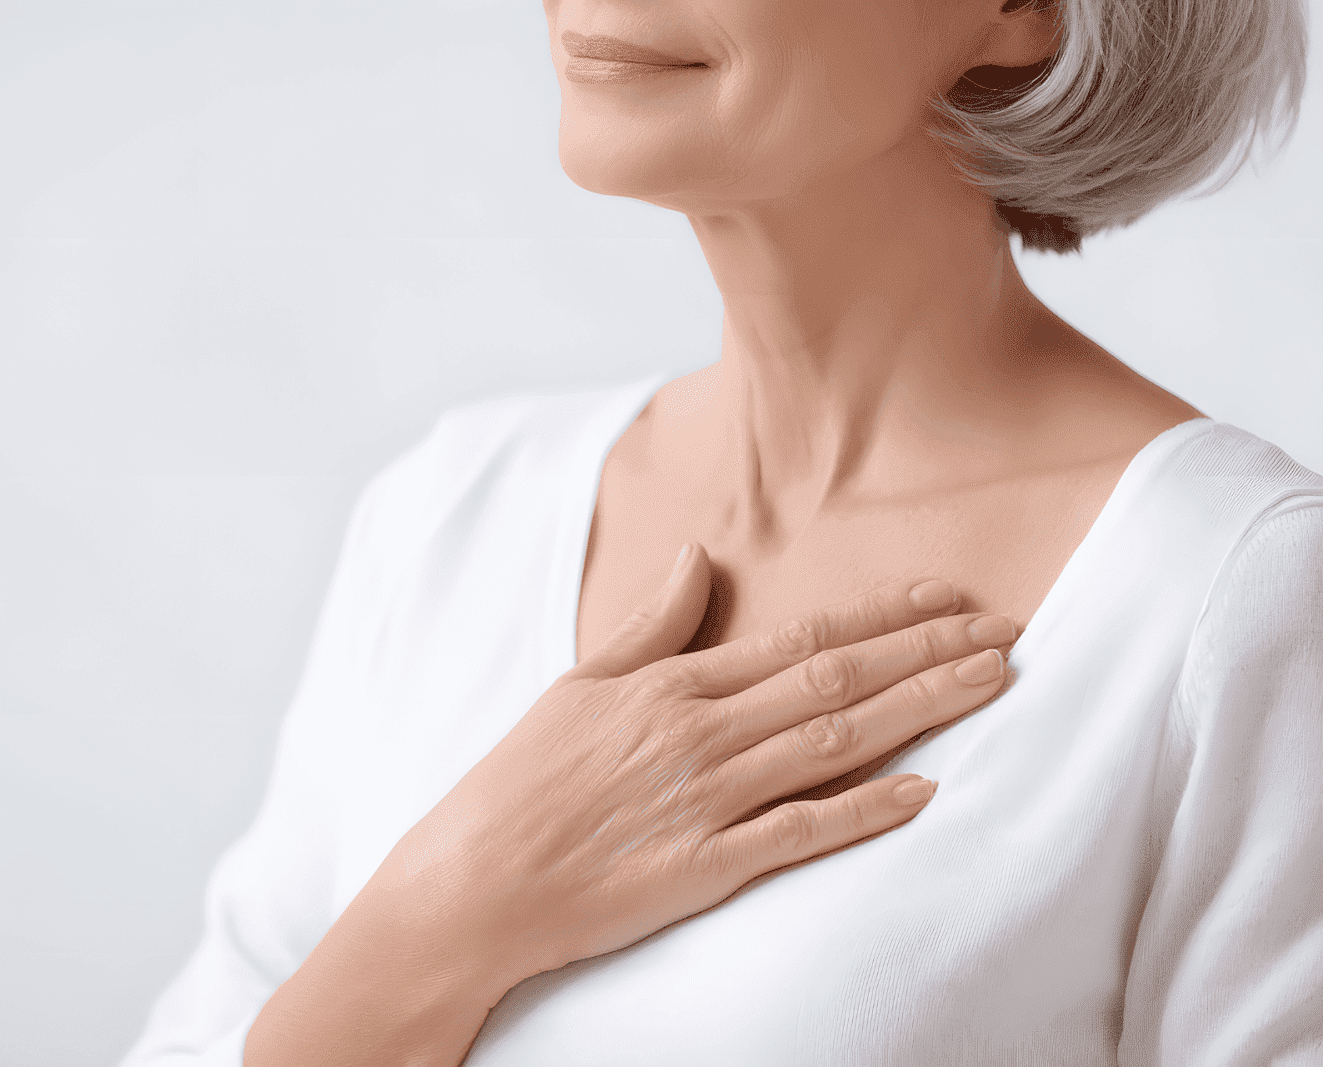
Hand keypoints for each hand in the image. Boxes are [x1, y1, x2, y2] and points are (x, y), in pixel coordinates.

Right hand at [375, 542, 1014, 988]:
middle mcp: (700, 734)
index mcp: (672, 686)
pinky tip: (923, 793)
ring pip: (833, 743)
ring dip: (918, 711)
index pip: (799, 639)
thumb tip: (693, 559)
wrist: (472, 881)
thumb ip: (649, 626)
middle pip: (835, 681)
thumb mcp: (578, 686)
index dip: (881, 618)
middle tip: (1007, 632)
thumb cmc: (519, 782)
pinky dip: (864, 811)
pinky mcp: (705, 869)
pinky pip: (799, 833)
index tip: (945, 599)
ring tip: (989, 685)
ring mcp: (706, 801)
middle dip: (926, 653)